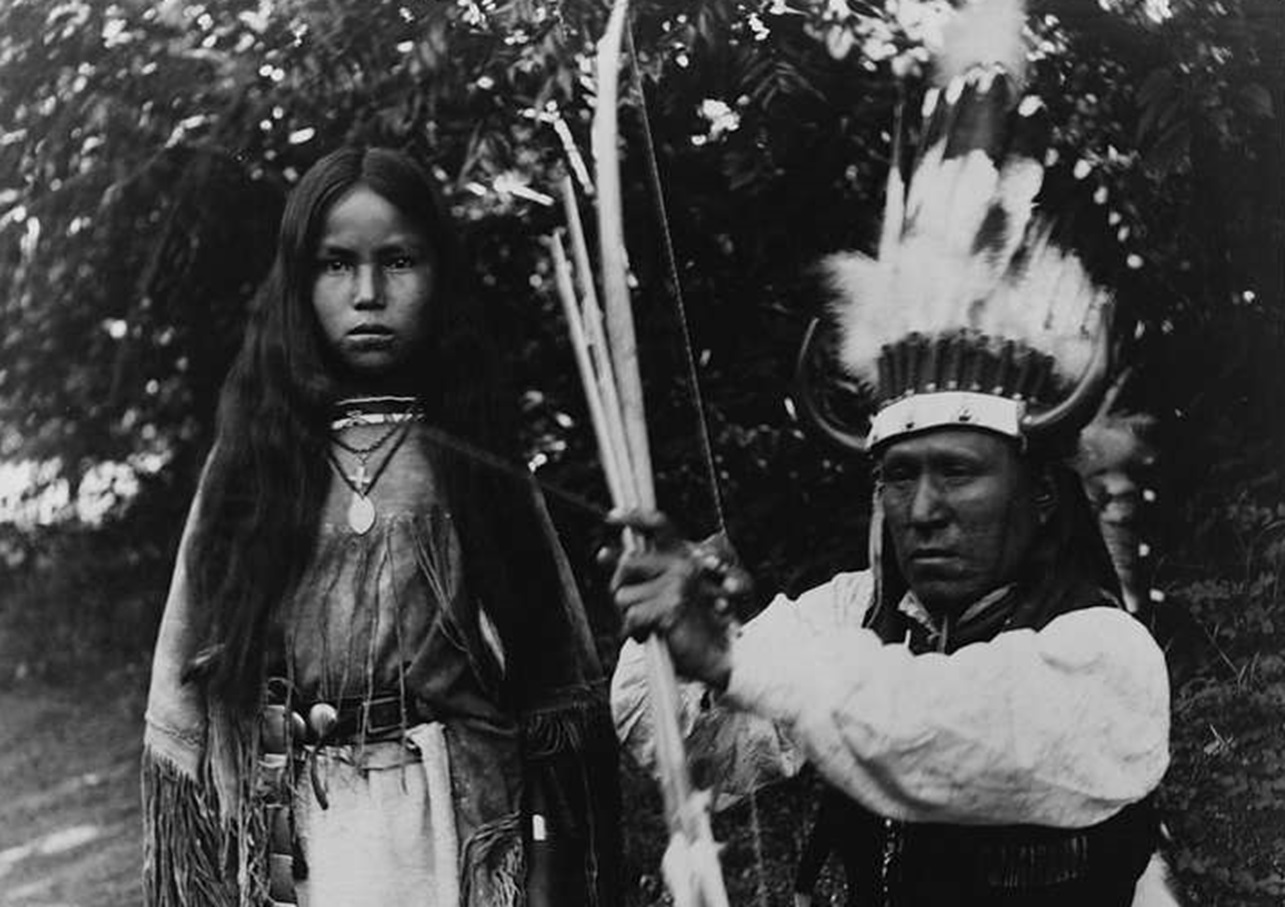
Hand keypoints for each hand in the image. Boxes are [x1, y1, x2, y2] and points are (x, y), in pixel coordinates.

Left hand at [602, 510, 751, 688]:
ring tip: (652, 623)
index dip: (635, 517)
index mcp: (682, 555)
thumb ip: (637, 570)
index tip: (610, 517)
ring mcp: (678, 584)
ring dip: (629, 615)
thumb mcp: (660, 589)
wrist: (712, 655)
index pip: (659, 524)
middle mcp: (682, 563)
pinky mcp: (671, 607)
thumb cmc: (683, 622)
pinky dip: (635, 631)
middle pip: (627, 563)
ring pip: (623, 595)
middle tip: (635, 605)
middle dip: (620, 587)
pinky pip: (631, 617)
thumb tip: (602, 554)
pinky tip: (653, 634)